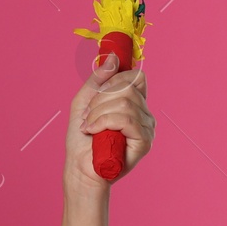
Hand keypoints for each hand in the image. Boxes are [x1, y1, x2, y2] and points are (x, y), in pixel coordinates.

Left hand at [66, 52, 153, 196]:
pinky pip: (126, 119)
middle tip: (89, 118)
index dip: (115, 80)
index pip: (135, 76)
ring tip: (90, 128)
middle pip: (127, 87)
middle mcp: (145, 113)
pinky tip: (94, 133)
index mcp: (134, 102)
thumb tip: (114, 58)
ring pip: (124, 102)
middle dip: (99, 101)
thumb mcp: (84, 103)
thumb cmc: (82, 139)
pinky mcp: (145, 141)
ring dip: (98, 114)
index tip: (97, 94)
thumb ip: (98, 80)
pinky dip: (103, 122)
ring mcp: (147, 127)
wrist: (79, 168)